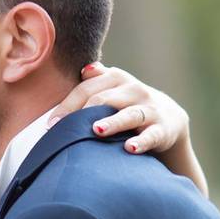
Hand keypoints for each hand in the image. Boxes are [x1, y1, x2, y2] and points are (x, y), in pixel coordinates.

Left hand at [49, 63, 188, 154]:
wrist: (168, 118)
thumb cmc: (128, 104)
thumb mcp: (114, 88)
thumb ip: (97, 80)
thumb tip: (84, 69)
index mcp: (117, 79)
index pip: (87, 88)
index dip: (68, 105)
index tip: (51, 123)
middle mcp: (134, 90)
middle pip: (104, 99)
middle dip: (82, 113)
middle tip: (63, 130)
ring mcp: (149, 109)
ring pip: (129, 115)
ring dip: (113, 122)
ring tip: (97, 130)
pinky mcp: (162, 129)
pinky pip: (151, 135)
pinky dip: (141, 142)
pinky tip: (130, 148)